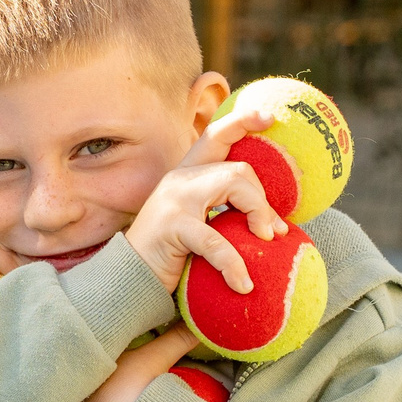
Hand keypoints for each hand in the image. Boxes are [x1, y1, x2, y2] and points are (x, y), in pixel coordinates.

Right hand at [121, 92, 295, 292]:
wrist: (128, 279)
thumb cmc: (169, 255)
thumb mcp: (197, 225)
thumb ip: (222, 211)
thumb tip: (273, 222)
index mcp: (187, 174)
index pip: (216, 135)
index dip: (243, 121)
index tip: (271, 116)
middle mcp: (180, 178)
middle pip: (238, 168)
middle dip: (263, 199)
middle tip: (274, 231)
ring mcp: (174, 199)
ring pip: (233, 184)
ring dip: (259, 215)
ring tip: (265, 243)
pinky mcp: (173, 226)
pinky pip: (216, 241)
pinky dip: (234, 264)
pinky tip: (243, 285)